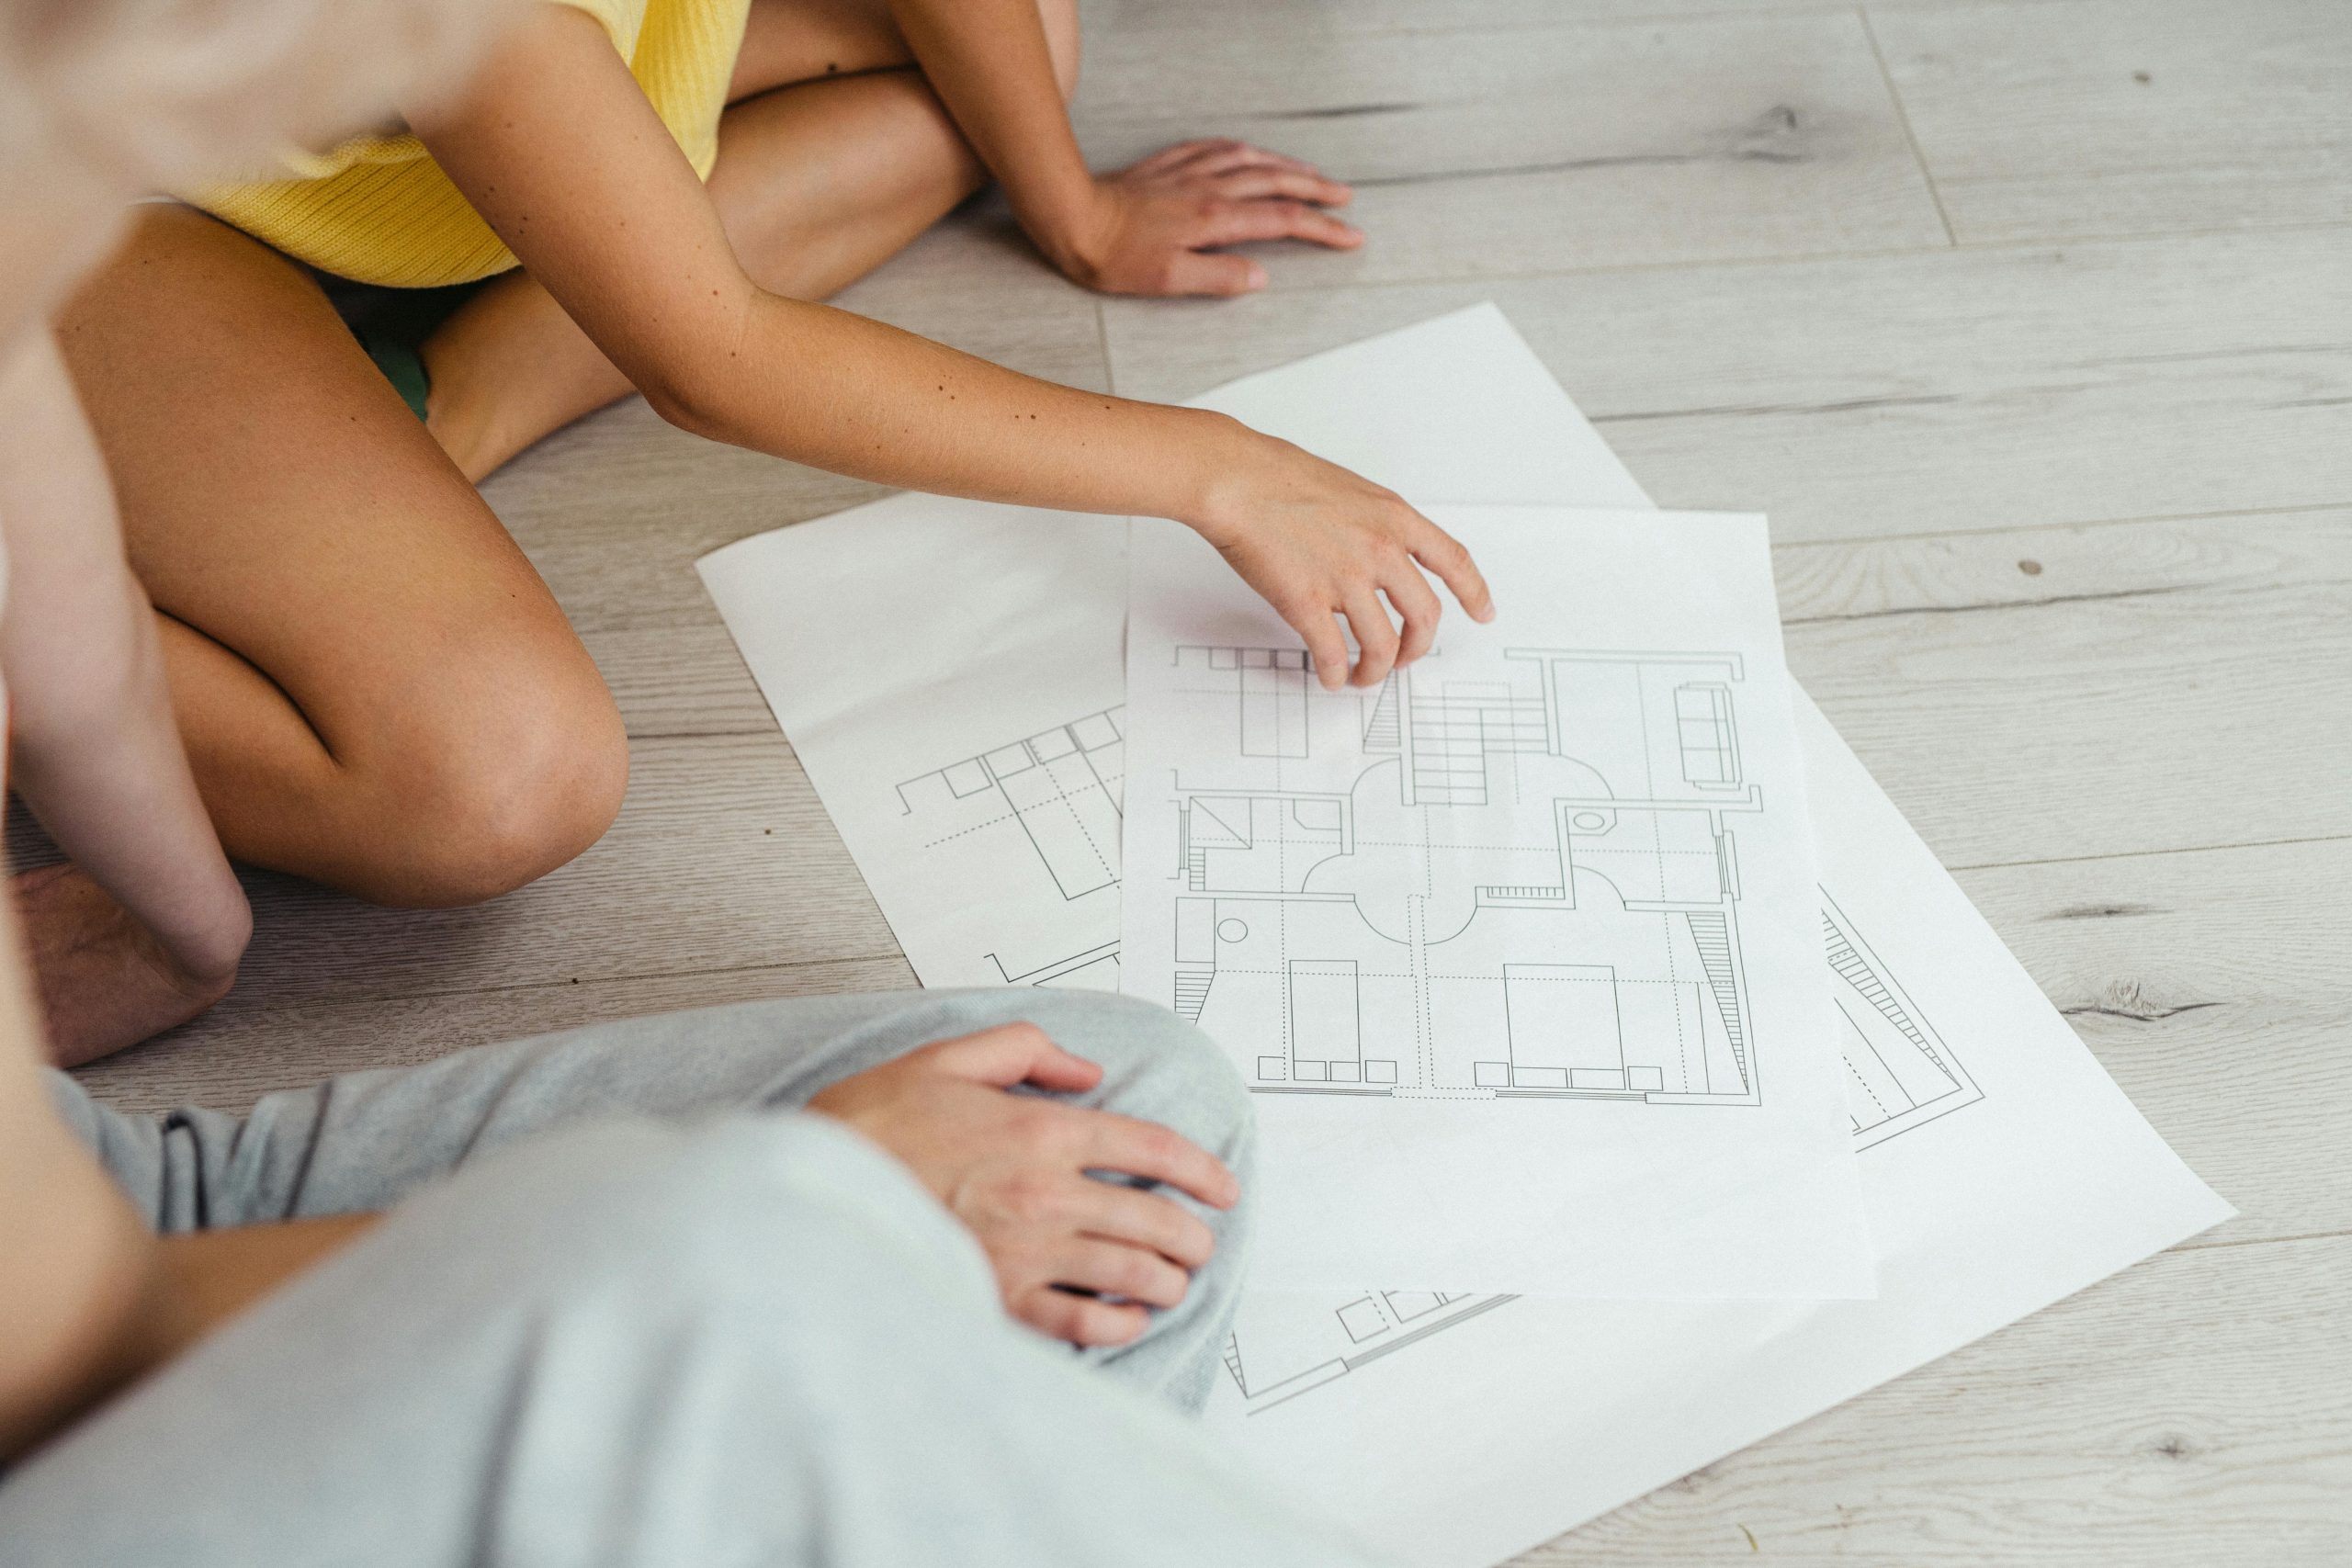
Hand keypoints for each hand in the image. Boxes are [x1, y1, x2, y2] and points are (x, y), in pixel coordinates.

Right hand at [807, 1022, 1238, 1346]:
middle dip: (1192, 1232)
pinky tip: (1128, 1318)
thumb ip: (1025, 1050)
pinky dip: (1118, 1323)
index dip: (1201, 1169)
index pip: (1152, 1147)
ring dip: (1166, 1278)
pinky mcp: (998, 1302)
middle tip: (1202, 1240)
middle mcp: (1045, 1195)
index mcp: (1040, 1131)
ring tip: (1173, 1280)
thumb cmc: (870, 1129)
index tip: (1224, 1186)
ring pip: (1130, 1273)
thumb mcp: (946, 1058)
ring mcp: (1025, 1255)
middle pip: (1155, 1218)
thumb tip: (1086, 1071)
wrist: (808, 1195)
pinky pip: (1083, 1324)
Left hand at [1051, 139, 1359, 296]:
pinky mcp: (1168, 165)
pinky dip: (1243, 149)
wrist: (1072, 217)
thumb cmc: (1115, 257)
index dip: (1322, 229)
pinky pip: (1217, 147)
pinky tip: (1249, 151)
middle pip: (1277, 182)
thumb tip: (1259, 278)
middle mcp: (1210, 188)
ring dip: (1287, 165)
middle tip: (1346, 199)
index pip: (1283, 220)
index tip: (1350, 236)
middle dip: (1317, 190)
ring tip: (1311, 174)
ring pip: (1251, 160)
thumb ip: (1219, 278)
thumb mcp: (1170, 281)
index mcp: (1216, 218)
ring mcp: (1189, 171)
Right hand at [1193, 430, 1495, 690]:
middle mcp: (1380, 551)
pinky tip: (1331, 677)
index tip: (1484, 613)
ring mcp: (1345, 580)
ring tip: (1365, 677)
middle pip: (1425, 616)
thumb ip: (1375, 524)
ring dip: (1376, 670)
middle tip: (1405, 659)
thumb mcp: (1353, 490)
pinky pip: (1332, 654)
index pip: (1453, 561)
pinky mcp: (1307, 604)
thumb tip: (1381, 555)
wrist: (1237, 480)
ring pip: (1382, 644)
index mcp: (1395, 519)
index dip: (1474, 592)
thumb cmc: (1280, 477)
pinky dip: (1335, 674)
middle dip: (1418, 647)